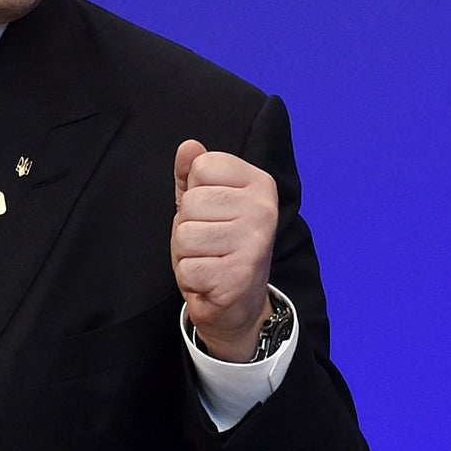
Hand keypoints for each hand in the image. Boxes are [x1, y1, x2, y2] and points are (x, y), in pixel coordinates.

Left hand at [171, 139, 277, 361]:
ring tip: (209, 261)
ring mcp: (254, 242)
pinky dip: (190, 279)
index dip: (196, 192)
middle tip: (209, 243)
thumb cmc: (219, 247)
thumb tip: (188, 146)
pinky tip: (210, 281)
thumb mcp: (207, 204)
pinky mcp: (239, 275)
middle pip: (191, 202)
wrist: (239, 303)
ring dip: (187, 254)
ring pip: (186, 235)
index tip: (214, 213)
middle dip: (188, 226)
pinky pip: (188, 267)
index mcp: (259, 183)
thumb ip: (194, 174)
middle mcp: (264, 209)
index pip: (203, 166)